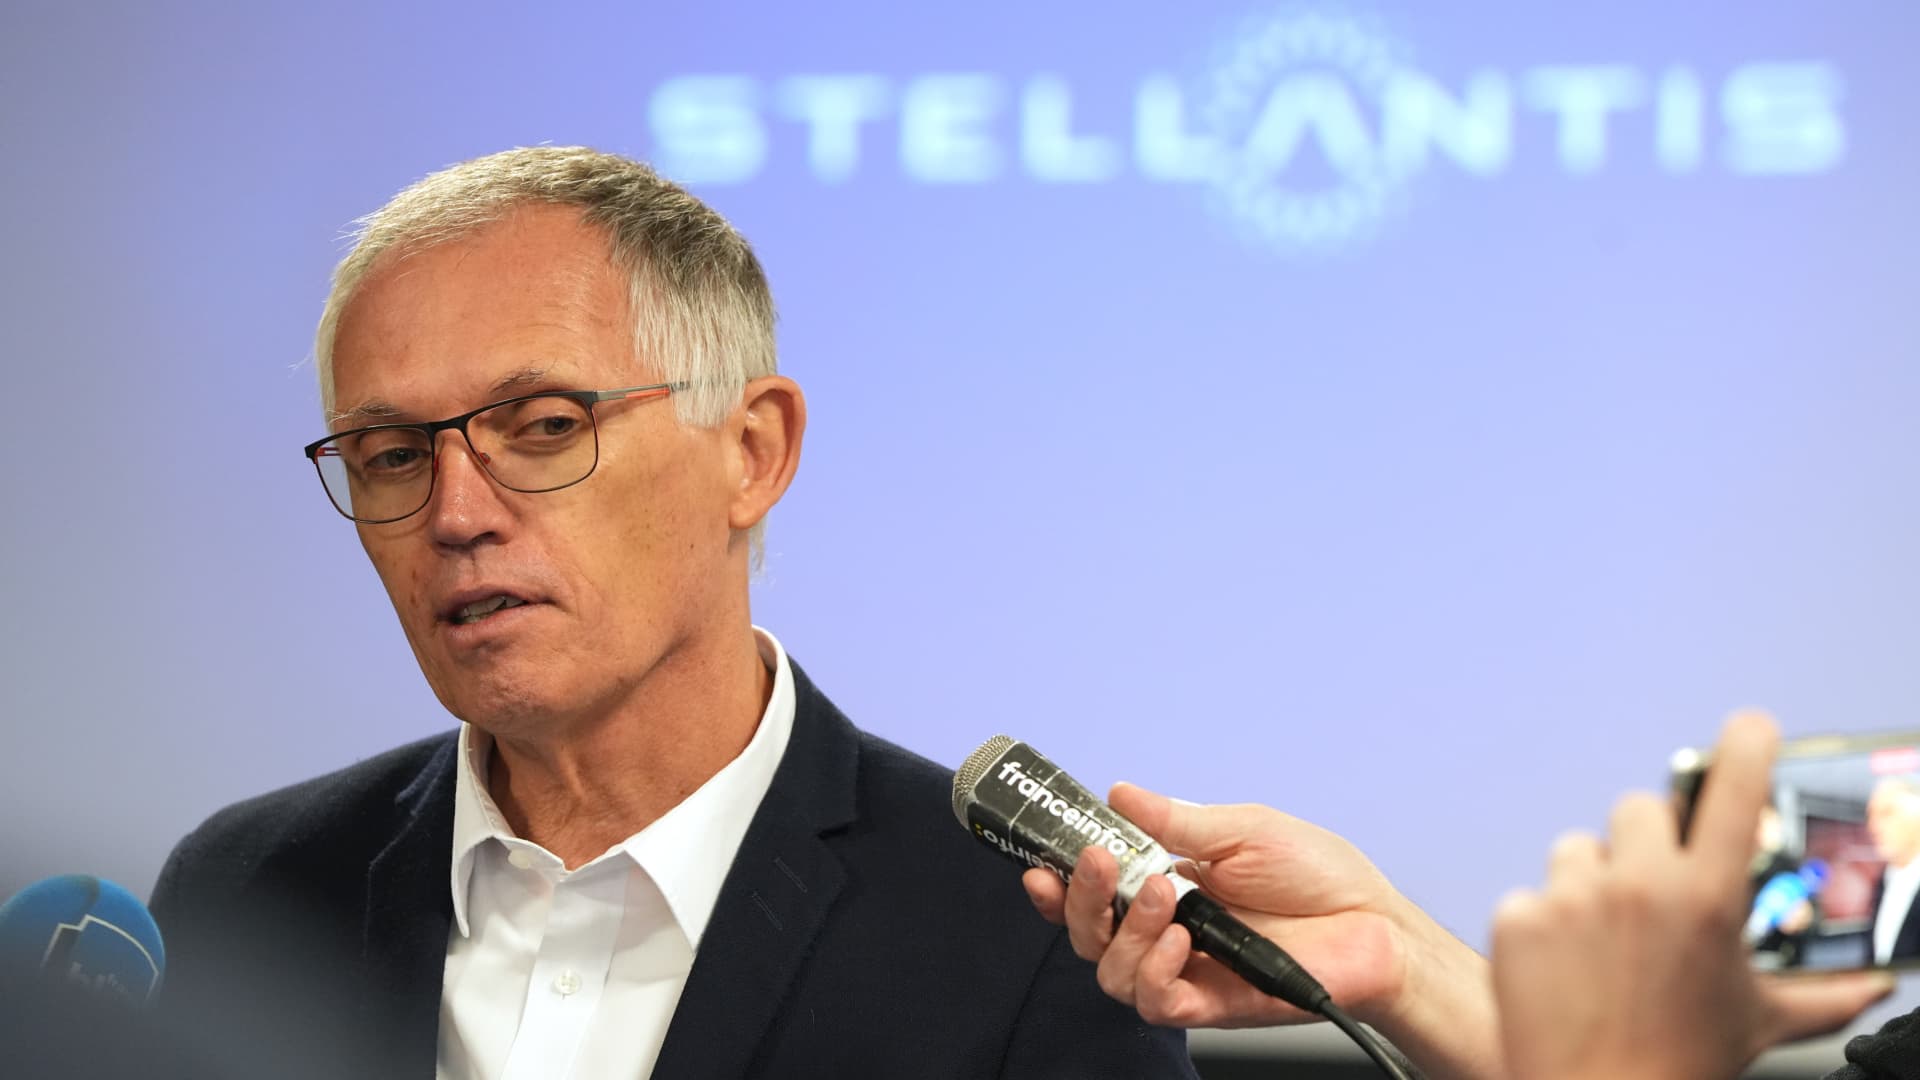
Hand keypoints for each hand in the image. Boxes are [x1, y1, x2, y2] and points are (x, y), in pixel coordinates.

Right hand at [1023, 784, 1501, 1079]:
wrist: (1375, 925)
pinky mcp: (1210, 1004)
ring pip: (1111, 971)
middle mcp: (1167, 930)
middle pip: (1087, 933)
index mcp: (1168, 884)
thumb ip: (1176, 820)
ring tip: (1166, 897)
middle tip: (1101, 865)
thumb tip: (1120, 794)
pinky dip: (1154, 971)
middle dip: (1080, 900)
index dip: (1059, 883)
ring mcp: (1185, 969)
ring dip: (1125, 931)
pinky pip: (1155, 1003)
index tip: (1043, 863)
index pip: (1095, 891)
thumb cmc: (1321, 877)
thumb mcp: (1243, 828)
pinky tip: (1177, 943)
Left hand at [1490, 711, 1894, 1079]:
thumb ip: (1824, 994)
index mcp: (1707, 898)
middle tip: (1649, 899)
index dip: (1746, 748)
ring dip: (1589, 884)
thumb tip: (1874, 986)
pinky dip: (1544, 927)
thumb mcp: (1760, 1019)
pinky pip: (1533, 894)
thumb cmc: (1683, 1061)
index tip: (1748, 726)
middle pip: (1637, 808)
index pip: (1734, 793)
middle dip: (1645, 843)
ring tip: (1603, 947)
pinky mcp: (1520, 917)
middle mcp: (1640, 885)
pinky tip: (1563, 970)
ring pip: (1578, 848)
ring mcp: (1574, 897)